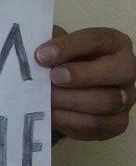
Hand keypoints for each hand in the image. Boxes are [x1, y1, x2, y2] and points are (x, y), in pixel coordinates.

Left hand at [35, 26, 135, 141]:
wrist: (62, 90)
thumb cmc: (59, 62)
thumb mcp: (53, 46)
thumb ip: (48, 43)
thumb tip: (37, 53)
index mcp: (113, 42)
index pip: (96, 40)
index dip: (69, 47)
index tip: (41, 55)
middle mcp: (126, 69)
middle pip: (118, 71)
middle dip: (82, 75)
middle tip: (52, 78)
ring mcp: (126, 97)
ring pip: (108, 101)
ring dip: (72, 101)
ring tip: (47, 99)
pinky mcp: (117, 122)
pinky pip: (99, 125)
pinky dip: (72, 121)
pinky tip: (52, 114)